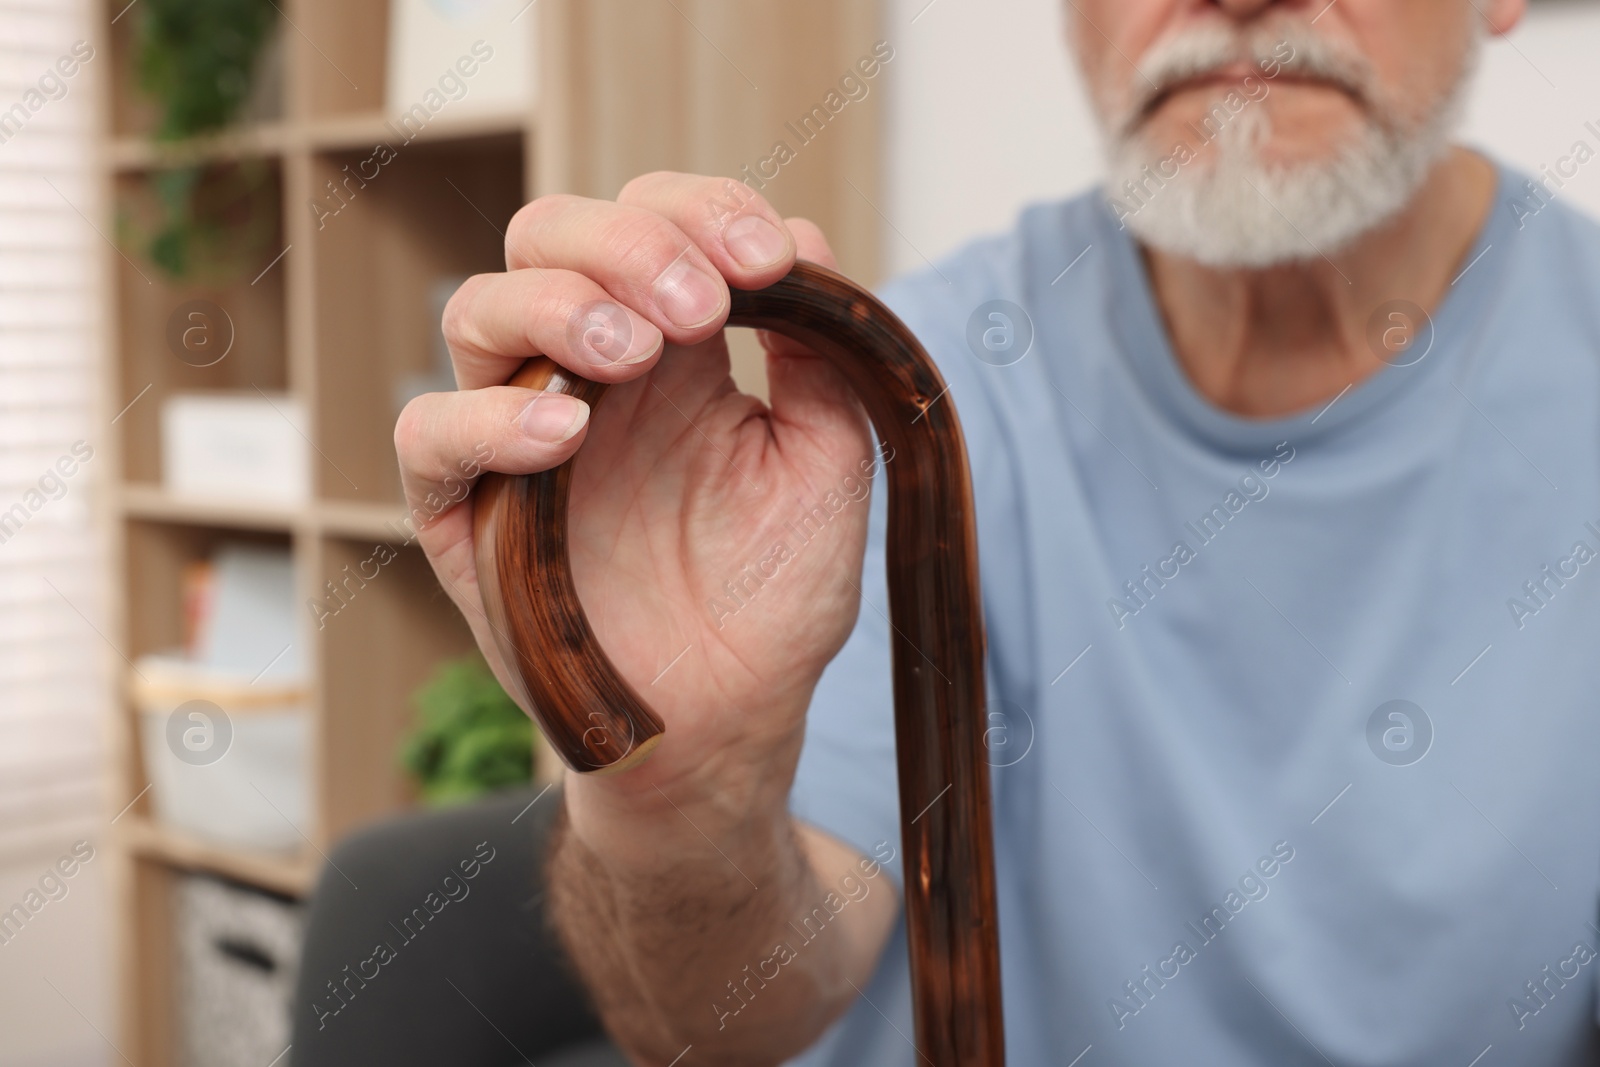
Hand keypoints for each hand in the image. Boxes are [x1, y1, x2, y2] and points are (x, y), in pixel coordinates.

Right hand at [395, 172, 875, 828]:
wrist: (730, 724)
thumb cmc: (775, 600)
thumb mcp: (826, 467)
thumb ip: (817, 360)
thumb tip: (803, 242)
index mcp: (675, 355)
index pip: (655, 227)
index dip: (702, 215)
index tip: (766, 260)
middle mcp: (587, 380)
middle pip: (552, 238)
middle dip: (627, 245)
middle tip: (699, 308)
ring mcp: (519, 438)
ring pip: (480, 311)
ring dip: (560, 308)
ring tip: (634, 357)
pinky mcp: (465, 516)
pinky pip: (433, 437)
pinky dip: (486, 419)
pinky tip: (564, 433)